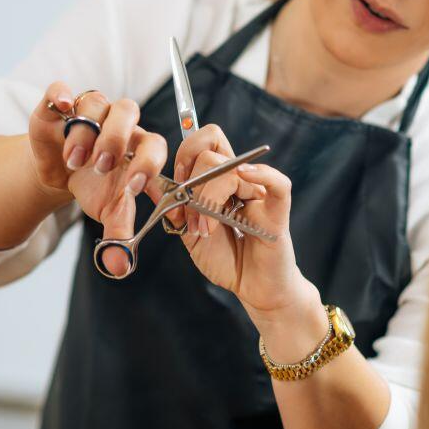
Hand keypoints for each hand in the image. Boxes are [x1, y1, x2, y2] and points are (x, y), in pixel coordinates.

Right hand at [28, 81, 165, 275]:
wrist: (59, 171)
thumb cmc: (94, 185)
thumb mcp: (107, 209)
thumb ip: (117, 234)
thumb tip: (119, 267)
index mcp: (139, 146)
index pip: (155, 146)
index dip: (149, 165)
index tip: (133, 189)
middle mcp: (119, 123)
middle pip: (129, 112)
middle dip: (116, 139)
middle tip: (101, 166)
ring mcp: (90, 110)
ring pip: (97, 102)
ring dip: (86, 131)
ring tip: (74, 161)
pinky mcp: (60, 106)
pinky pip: (62, 89)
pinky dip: (61, 95)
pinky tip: (62, 107)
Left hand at [171, 125, 317, 323]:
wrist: (251, 286)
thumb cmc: (225, 258)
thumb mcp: (190, 232)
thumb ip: (175, 208)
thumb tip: (151, 182)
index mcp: (217, 180)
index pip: (204, 142)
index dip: (185, 156)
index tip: (177, 185)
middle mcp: (239, 181)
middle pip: (212, 153)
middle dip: (193, 186)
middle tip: (193, 219)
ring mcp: (259, 193)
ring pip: (232, 170)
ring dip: (211, 200)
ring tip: (208, 230)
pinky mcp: (277, 211)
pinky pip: (277, 183)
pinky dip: (262, 175)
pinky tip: (246, 177)